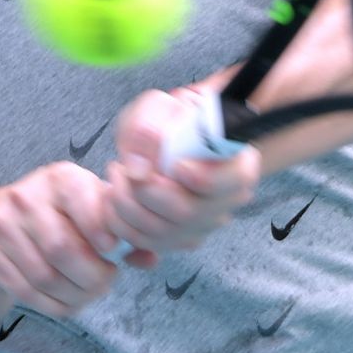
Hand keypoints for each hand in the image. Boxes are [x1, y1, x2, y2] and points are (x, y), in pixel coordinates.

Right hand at [0, 162, 123, 316]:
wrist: (3, 215)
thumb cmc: (64, 212)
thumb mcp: (93, 206)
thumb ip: (123, 229)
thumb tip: (149, 258)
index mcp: (61, 178)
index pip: (83, 206)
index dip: (102, 234)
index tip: (113, 253)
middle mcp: (27, 196)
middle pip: (61, 249)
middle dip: (91, 276)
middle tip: (105, 282)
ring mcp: (2, 224)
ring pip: (43, 276)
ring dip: (73, 295)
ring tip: (88, 293)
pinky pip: (24, 291)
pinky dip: (52, 304)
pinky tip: (66, 300)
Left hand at [106, 88, 261, 257]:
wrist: (165, 137)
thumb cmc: (168, 120)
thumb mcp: (159, 108)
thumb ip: (149, 129)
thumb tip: (139, 171)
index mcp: (238, 165)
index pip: (233, 181)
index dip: (203, 178)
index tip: (175, 164)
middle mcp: (225, 202)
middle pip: (190, 214)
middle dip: (145, 193)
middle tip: (121, 166)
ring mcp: (201, 225)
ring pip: (162, 233)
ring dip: (126, 206)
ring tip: (116, 175)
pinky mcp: (176, 239)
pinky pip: (145, 244)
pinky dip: (121, 223)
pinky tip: (114, 196)